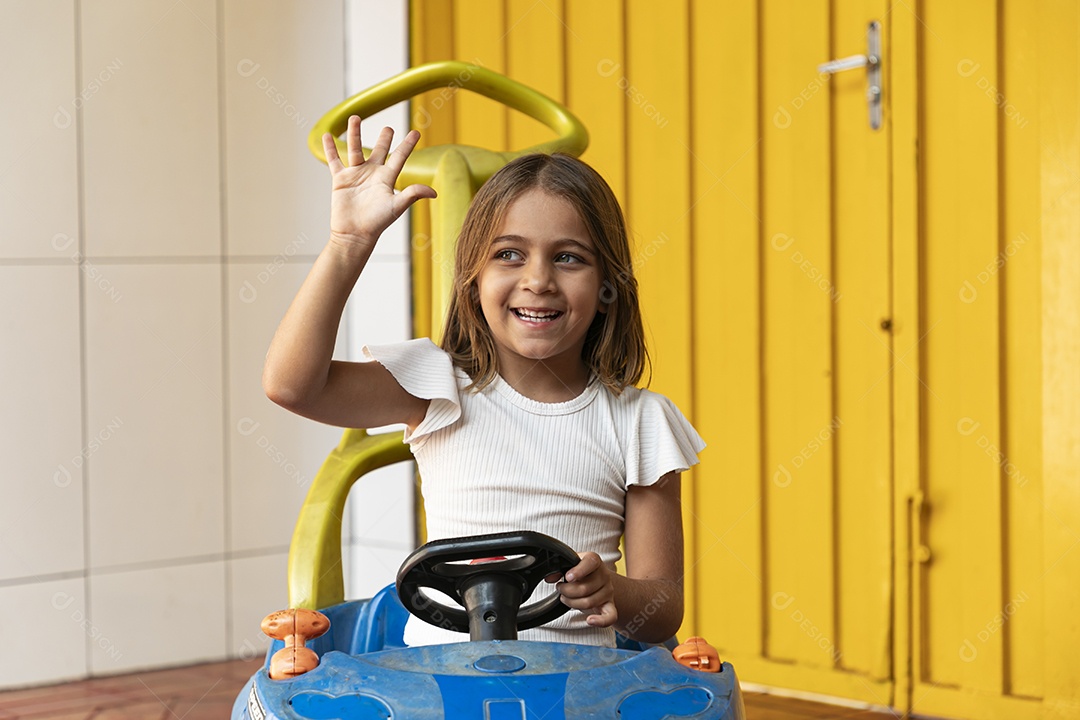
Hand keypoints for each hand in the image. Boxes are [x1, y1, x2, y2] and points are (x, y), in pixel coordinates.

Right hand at [322, 115, 435, 251]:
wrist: (354, 234)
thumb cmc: (377, 223)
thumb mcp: (396, 206)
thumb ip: (412, 194)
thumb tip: (434, 192)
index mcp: (387, 178)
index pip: (399, 157)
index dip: (407, 145)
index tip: (416, 132)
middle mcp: (372, 174)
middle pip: (379, 151)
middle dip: (384, 139)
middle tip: (389, 127)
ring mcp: (356, 175)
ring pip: (354, 149)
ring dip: (354, 133)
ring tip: (355, 117)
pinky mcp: (341, 179)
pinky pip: (334, 160)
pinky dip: (330, 148)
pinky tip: (327, 135)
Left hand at [549, 552, 617, 627]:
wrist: (596, 579)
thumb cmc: (580, 571)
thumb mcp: (569, 565)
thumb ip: (559, 568)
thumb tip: (549, 577)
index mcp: (594, 561)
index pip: (590, 562)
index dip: (579, 571)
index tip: (567, 577)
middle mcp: (604, 575)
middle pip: (585, 588)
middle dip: (567, 591)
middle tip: (560, 588)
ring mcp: (608, 591)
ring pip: (589, 603)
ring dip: (572, 603)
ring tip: (566, 598)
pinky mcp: (610, 605)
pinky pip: (610, 617)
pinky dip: (600, 621)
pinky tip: (589, 620)